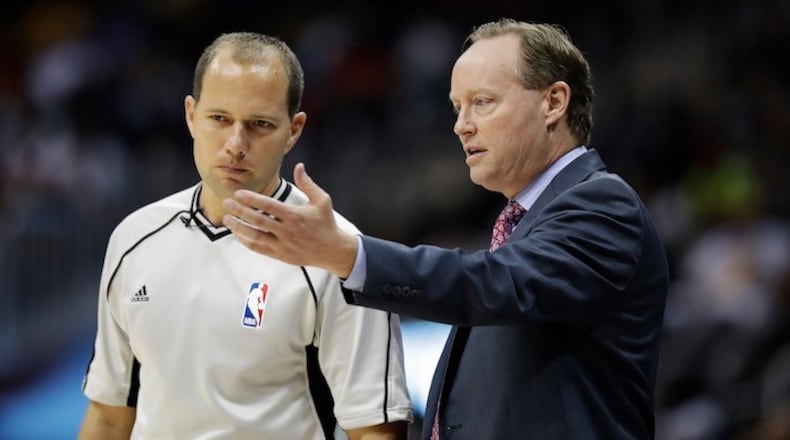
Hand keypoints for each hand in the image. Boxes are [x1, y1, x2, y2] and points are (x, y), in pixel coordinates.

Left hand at [222, 163, 358, 277]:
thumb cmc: (326, 224)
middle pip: (257, 220)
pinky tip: (238, 233)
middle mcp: (287, 231)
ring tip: (227, 219)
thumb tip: (299, 166)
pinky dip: (246, 241)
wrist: (332, 251)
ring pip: (254, 236)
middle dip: (239, 211)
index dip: (251, 199)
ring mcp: (282, 244)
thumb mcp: (321, 200)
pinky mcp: (280, 254)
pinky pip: (258, 248)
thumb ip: (307, 183)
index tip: (239, 193)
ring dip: (238, 227)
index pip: (268, 206)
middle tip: (227, 203)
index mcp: (295, 216)